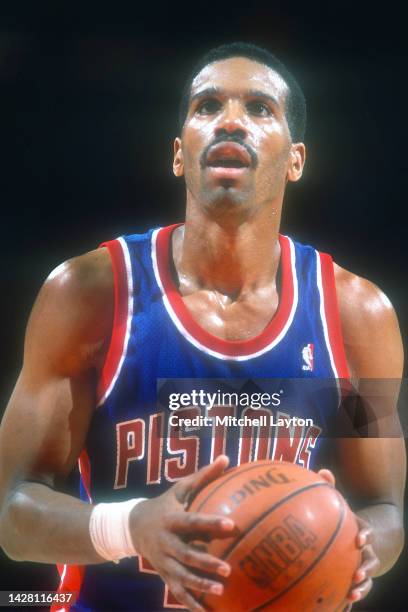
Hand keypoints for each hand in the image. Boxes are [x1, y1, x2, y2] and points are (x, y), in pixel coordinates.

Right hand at [129, 455, 234, 610]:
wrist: (132, 526)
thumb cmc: (165, 504)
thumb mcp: (180, 488)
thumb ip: (203, 476)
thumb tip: (226, 458)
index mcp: (171, 519)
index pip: (192, 521)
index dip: (210, 523)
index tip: (231, 525)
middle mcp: (166, 542)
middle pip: (186, 554)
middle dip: (205, 562)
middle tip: (227, 569)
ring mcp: (163, 561)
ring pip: (181, 576)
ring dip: (200, 585)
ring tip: (221, 591)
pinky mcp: (164, 574)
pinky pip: (177, 591)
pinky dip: (190, 603)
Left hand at [317, 470, 380, 608]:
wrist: (359, 537)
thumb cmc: (342, 518)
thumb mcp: (339, 504)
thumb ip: (332, 489)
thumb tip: (323, 471)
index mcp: (362, 531)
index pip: (368, 532)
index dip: (366, 535)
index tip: (359, 540)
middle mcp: (367, 550)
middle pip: (371, 560)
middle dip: (366, 568)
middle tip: (357, 573)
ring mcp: (364, 564)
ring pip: (368, 578)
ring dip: (362, 586)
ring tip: (352, 593)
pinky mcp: (356, 577)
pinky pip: (357, 589)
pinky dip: (351, 597)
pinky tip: (342, 605)